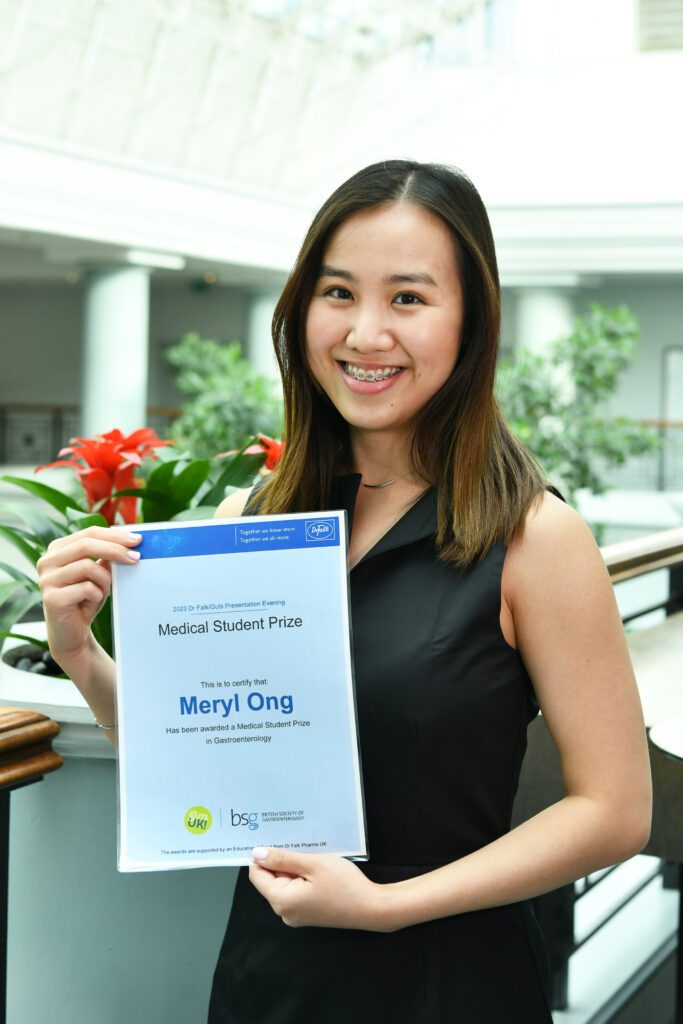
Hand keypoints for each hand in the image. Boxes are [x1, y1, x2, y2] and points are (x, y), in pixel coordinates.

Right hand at [37, 526, 141, 660]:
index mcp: (57, 549)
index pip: (89, 533)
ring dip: (105, 580)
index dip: (114, 535)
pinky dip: (97, 595)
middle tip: (136, 558)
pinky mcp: (51, 598)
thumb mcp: (98, 573)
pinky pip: (86, 588)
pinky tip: (92, 603)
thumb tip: (128, 539)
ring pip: (87, 567)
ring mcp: (46, 579)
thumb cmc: (86, 599)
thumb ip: (106, 555)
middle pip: (86, 545)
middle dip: (116, 550)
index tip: (137, 539)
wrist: (73, 633)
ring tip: (104, 591)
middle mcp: (47, 561)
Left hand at [248, 847, 388, 931]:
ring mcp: (296, 915)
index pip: (257, 875)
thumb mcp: (313, 864)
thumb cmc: (344, 884)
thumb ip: (283, 859)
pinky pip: (295, 891)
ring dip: (292, 868)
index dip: (262, 856)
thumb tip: (257, 853)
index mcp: (281, 901)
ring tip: (309, 854)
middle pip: (270, 880)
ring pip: (283, 884)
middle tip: (297, 843)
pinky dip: (300, 877)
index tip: (273, 838)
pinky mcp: (307, 914)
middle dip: (280, 861)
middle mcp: (284, 912)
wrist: (372, 908)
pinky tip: (315, 867)